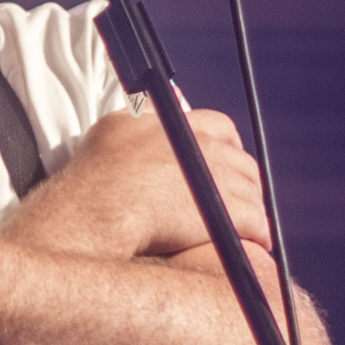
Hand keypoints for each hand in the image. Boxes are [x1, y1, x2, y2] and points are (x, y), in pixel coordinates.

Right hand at [2, 103, 268, 259]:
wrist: (89, 219)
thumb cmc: (88, 186)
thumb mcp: (111, 132)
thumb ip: (143, 117)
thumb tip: (169, 99)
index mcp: (170, 124)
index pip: (218, 126)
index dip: (226, 147)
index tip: (221, 166)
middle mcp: (196, 144)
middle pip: (239, 160)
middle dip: (241, 182)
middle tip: (232, 204)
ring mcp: (214, 176)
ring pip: (250, 192)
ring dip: (248, 210)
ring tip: (238, 229)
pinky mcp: (225, 210)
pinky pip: (255, 221)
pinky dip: (256, 234)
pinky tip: (250, 245)